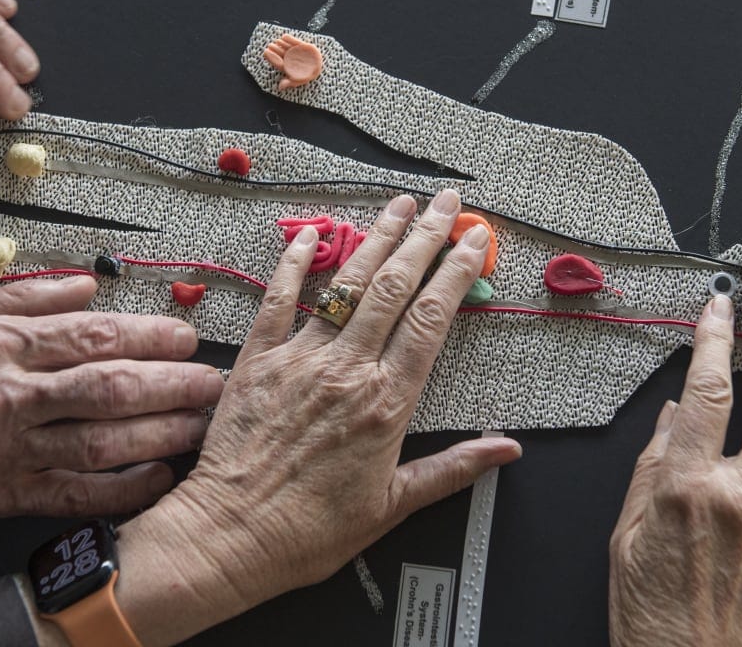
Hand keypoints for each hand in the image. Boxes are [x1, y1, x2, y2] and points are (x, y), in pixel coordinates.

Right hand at [0, 276, 222, 543]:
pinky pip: (76, 495)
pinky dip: (123, 488)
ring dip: (162, 432)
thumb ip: (17, 297)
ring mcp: (5, 449)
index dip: (149, 333)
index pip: (92, 333)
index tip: (186, 334)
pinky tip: (157, 478)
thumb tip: (84, 282)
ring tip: (202, 423)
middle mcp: (7, 394)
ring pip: (103, 439)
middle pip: (111, 384)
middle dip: (172, 382)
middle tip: (212, 379)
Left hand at [69, 190, 521, 645]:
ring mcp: (300, 359)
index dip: (455, 273)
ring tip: (399, 205)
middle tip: (446, 203)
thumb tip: (508, 449)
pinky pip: (278, 299)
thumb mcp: (394, 505)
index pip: (431, 320)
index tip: (474, 241)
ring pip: (345, 284)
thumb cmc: (311, 531)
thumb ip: (454, 468)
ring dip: (375, 238)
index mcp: (387, 402)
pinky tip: (312, 232)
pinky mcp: (258, 360)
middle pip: (394, 288)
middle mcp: (347, 370)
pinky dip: (293, 262)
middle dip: (424, 238)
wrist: (232, 537)